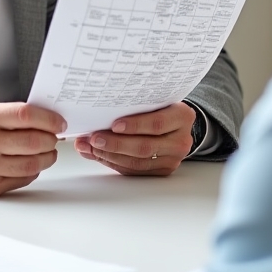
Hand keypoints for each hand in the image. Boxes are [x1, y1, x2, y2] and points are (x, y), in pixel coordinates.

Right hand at [0, 102, 66, 197]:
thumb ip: (12, 114)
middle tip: (54, 138)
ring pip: (32, 164)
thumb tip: (46, 119)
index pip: (26, 115)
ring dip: (47, 158)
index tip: (59, 122)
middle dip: (51, 140)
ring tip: (47, 152)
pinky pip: (22, 179)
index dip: (49, 119)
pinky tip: (30, 163)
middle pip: (33, 142)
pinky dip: (33, 171)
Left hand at [74, 102, 194, 175]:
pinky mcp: (162, 171)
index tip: (114, 125)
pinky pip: (134, 171)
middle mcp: (181, 140)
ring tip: (89, 147)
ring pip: (137, 163)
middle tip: (93, 139)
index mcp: (182, 116)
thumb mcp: (154, 100)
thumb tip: (97, 113)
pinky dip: (113, 163)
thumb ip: (133, 105)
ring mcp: (173, 158)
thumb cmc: (161, 108)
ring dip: (109, 155)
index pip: (157, 123)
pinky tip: (98, 154)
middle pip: (145, 146)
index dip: (135, 125)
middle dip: (115, 144)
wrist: (176, 123)